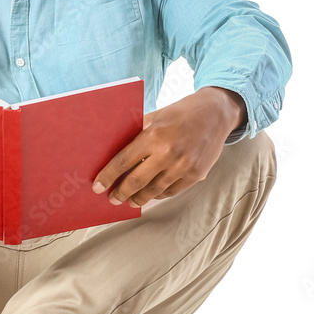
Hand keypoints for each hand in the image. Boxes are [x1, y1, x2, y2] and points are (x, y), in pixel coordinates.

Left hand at [91, 87, 244, 207]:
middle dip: (121, 193)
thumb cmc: (181, 113)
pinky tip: (151, 195)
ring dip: (139, 198)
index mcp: (153, 135)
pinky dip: (159, 195)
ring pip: (154, 191)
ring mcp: (183, 166)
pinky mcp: (196, 175)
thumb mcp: (156, 116)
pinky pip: (171, 191)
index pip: (123, 161)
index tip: (98, 187)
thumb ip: (137, 133)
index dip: (108, 176)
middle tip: (113, 198)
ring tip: (131, 200)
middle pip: (136, 181)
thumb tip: (113, 152)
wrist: (215, 114)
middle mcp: (168, 153)